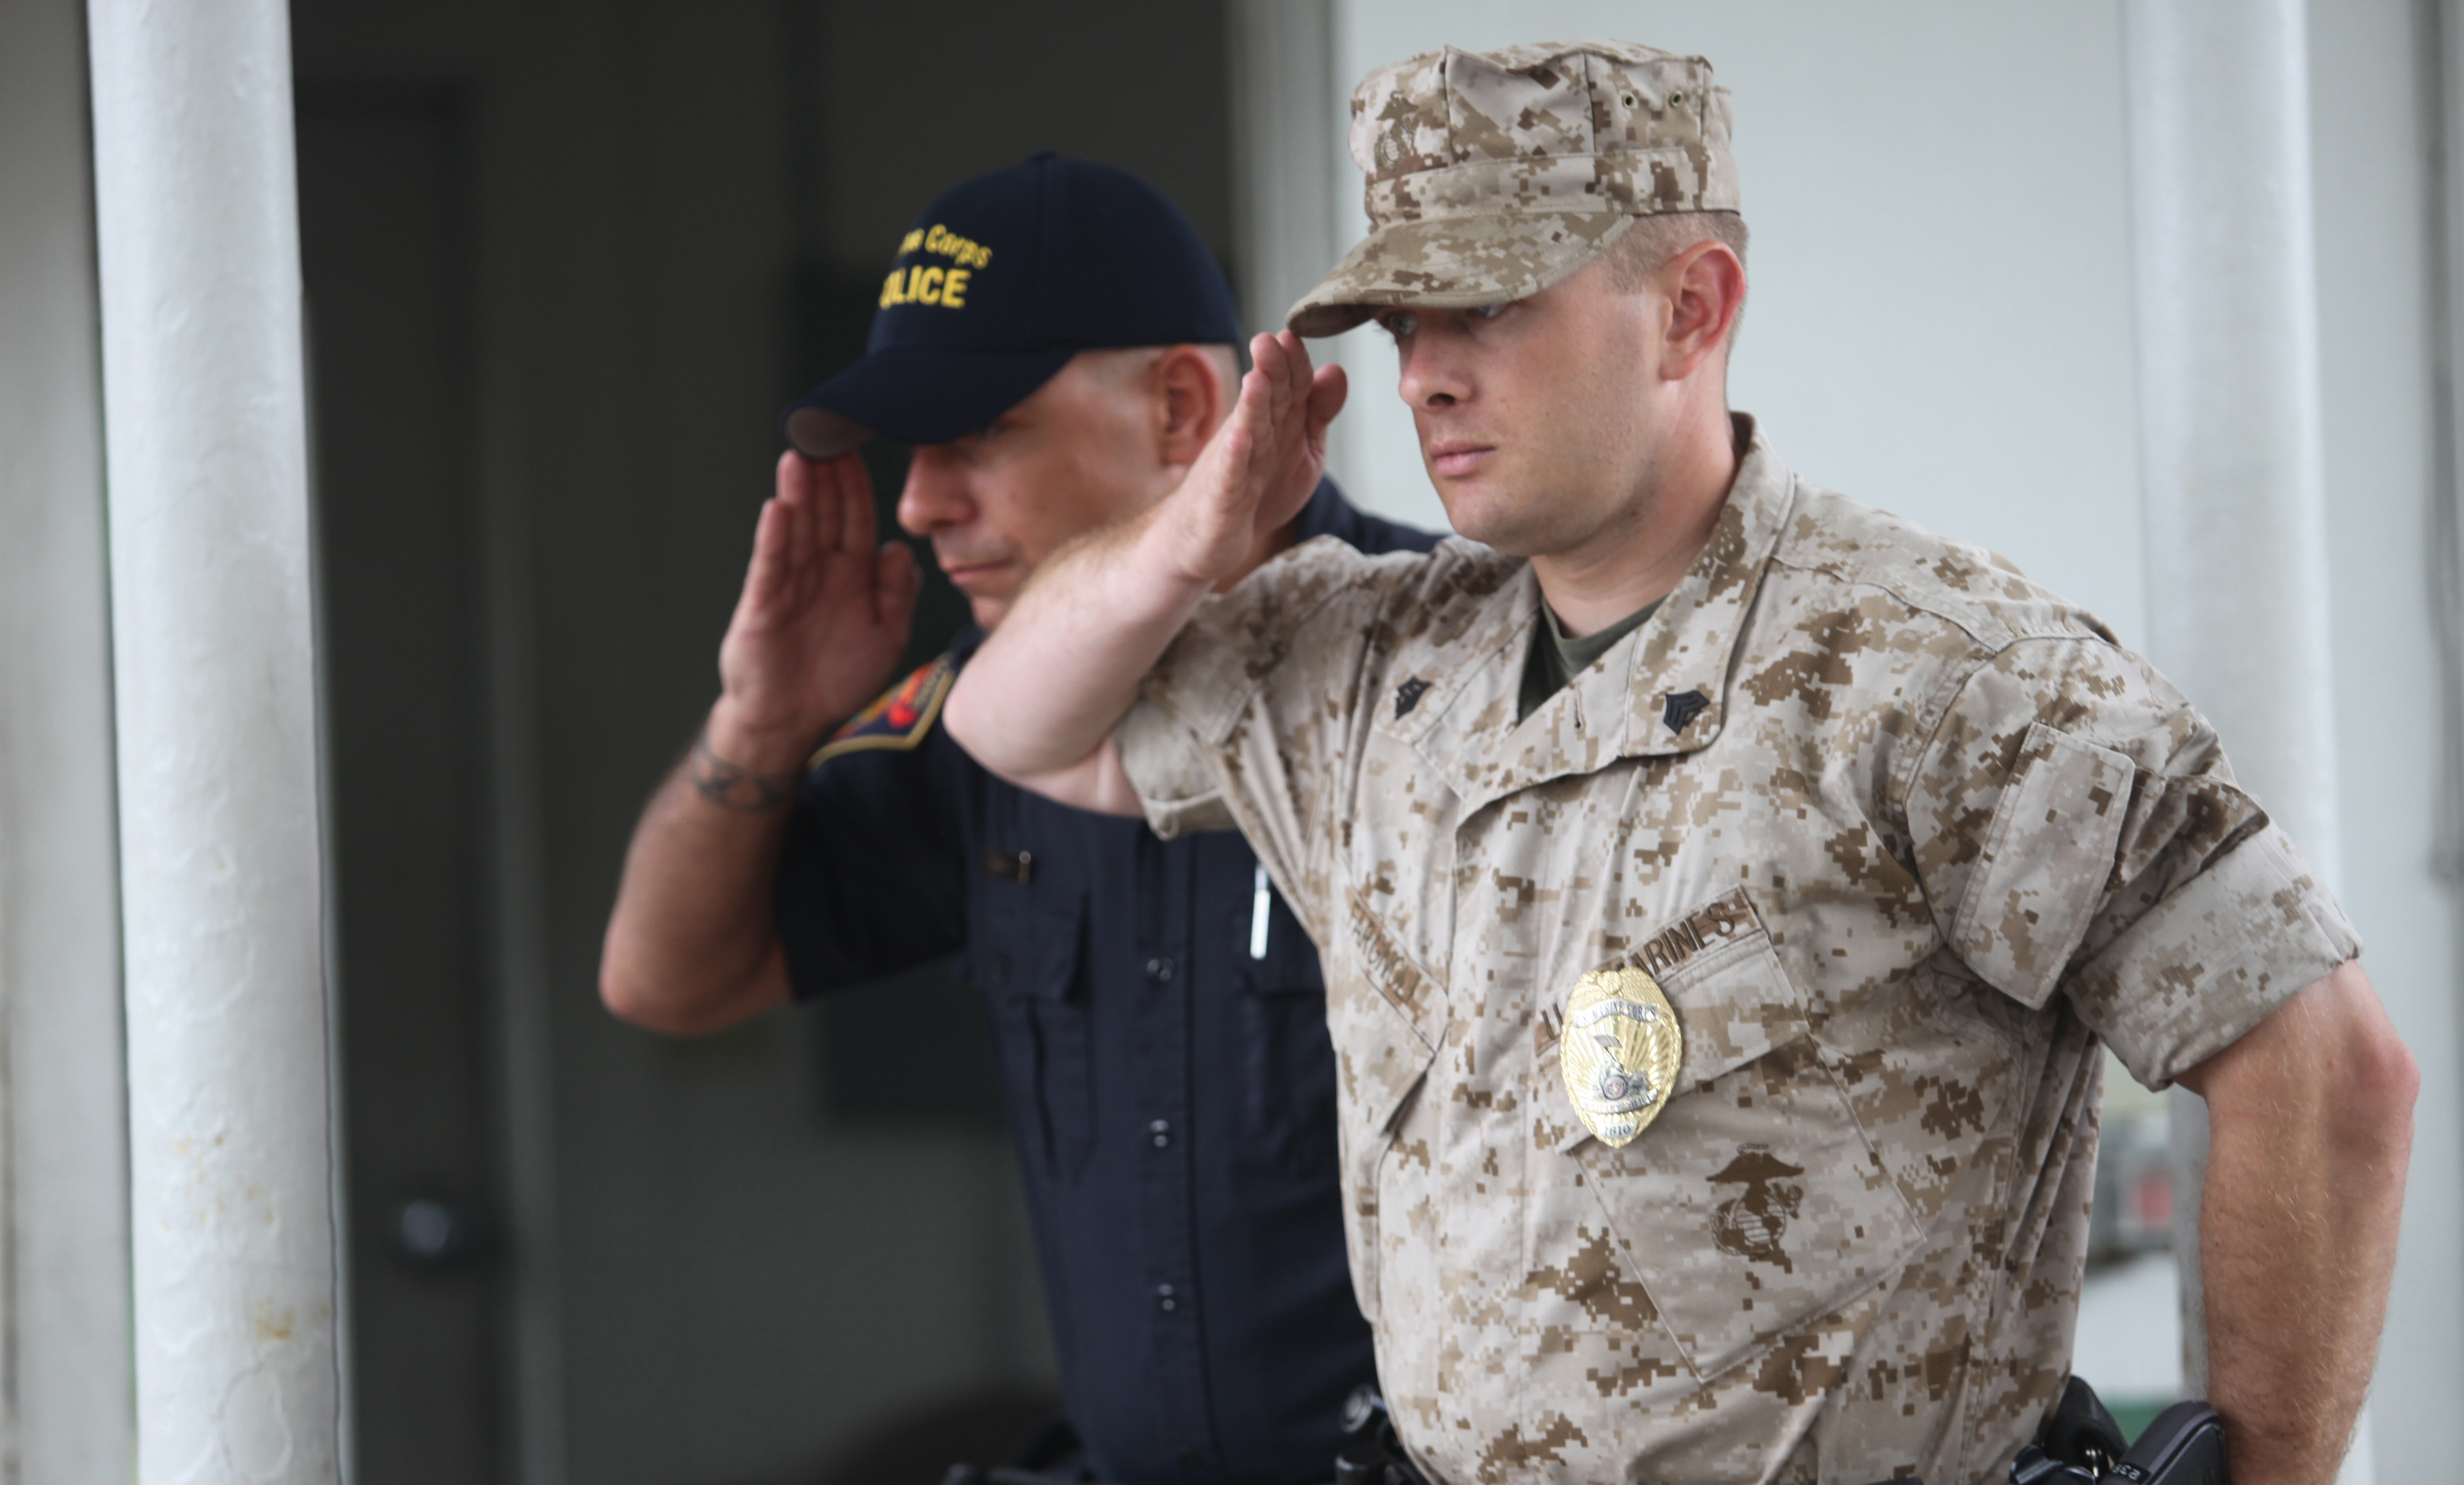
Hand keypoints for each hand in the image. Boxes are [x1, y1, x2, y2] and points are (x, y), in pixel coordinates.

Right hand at [710, 450, 920, 771]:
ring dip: (799, 494)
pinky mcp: (763, 604)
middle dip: (827, 475)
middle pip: (824, 513)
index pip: (856, 517)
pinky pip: (771, 565)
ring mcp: (789, 583)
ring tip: (801, 456)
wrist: (793, 720)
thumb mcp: (885, 635)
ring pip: (796, 530)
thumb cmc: (839, 677)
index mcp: (851, 572)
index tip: (861, 446)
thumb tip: (901, 548)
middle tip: (829, 431)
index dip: (857, 485)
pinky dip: (775, 538)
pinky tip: (779, 509)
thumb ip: (897, 594)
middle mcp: (819, 569)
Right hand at [1160, 331, 1346, 584]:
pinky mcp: (1222, 501)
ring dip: (1251, 407)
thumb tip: (1335, 370)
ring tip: (1256, 379)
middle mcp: (1253, 438)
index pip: (1287, 386)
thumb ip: (1317, 413)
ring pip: (1246, 433)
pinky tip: (1239, 439)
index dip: (1292, 363)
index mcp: (1275, 423)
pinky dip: (1234, 460)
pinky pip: (1230, 478)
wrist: (1205, 540)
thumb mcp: (1302, 452)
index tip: (1292, 336)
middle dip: (1269, 372)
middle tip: (1269, 341)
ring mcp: (1235, 468)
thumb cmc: (1256, 491)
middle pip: (1265, 401)